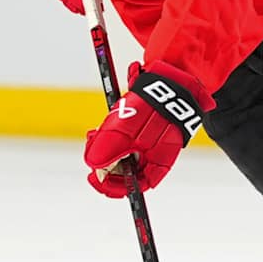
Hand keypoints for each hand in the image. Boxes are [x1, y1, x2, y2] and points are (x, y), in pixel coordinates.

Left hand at [83, 61, 213, 197]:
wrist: (170, 75)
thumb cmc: (153, 104)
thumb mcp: (124, 130)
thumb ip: (107, 150)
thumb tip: (93, 165)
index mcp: (157, 164)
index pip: (134, 186)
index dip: (111, 185)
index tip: (94, 176)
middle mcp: (156, 155)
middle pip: (126, 168)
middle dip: (105, 160)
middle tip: (92, 146)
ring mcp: (152, 140)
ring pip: (124, 151)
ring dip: (107, 143)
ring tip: (96, 132)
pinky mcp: (147, 126)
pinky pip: (128, 135)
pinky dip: (116, 130)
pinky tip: (109, 120)